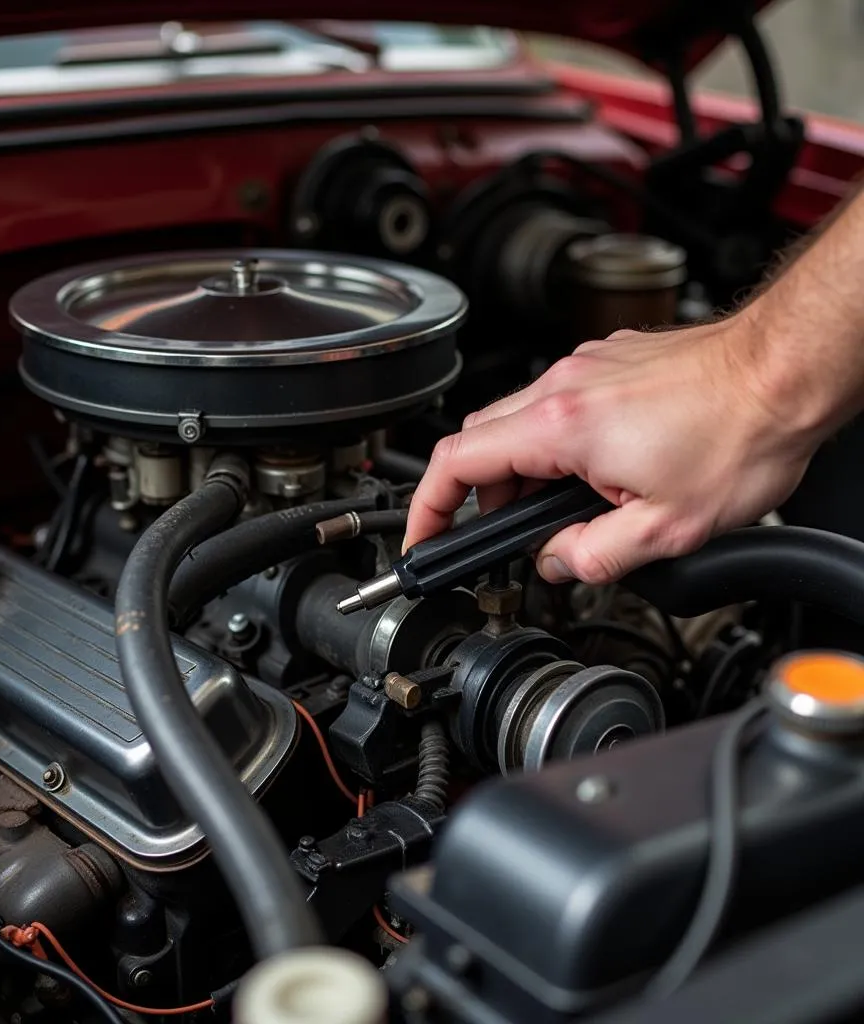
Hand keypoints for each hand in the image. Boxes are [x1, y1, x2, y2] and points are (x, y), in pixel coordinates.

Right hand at [404, 312, 823, 583]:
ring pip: (518, 422)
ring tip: (573, 505)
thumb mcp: (667, 528)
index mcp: (562, 427)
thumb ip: (592, 556)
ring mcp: (585, 369)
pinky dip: (557, 443)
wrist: (789, 369)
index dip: (427, 508)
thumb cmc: (742, 432)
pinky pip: (557, 404)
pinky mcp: (609, 363)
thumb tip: (555, 562)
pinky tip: (603, 468)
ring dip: (525, 470)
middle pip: (480, 442)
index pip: (455, 463)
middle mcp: (562, 387)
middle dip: (484, 495)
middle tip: (517, 532)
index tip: (424, 534)